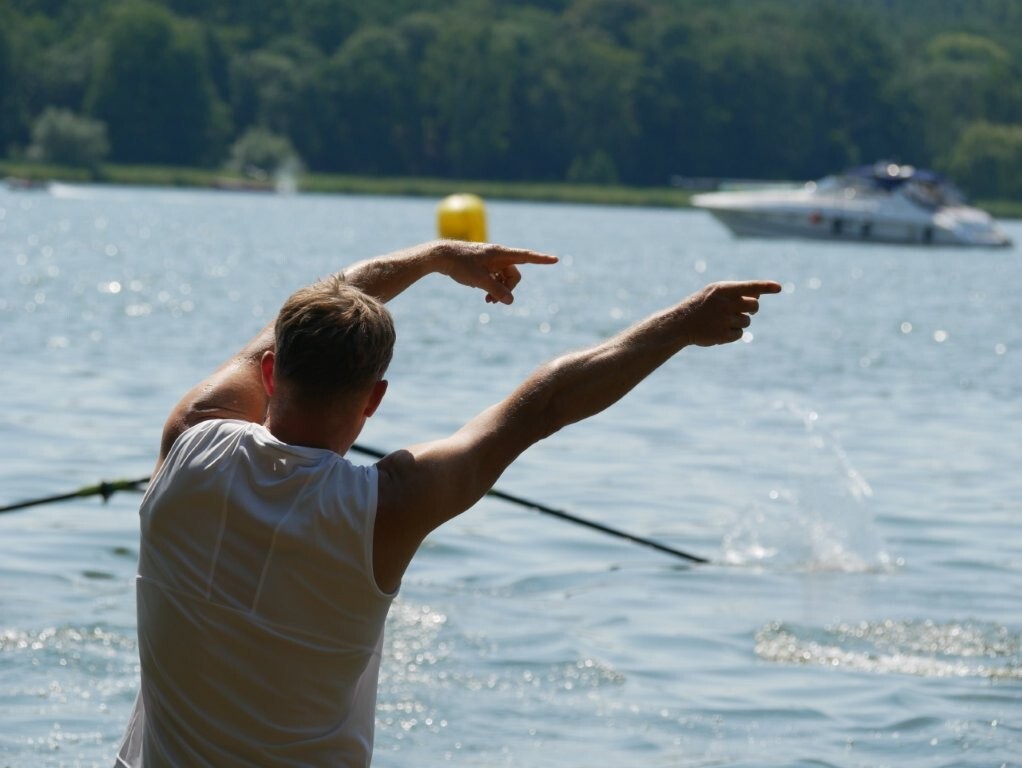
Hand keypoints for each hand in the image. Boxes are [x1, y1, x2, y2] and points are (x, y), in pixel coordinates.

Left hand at [435, 241, 557, 303]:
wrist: (440, 256)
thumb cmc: (459, 264)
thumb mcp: (479, 280)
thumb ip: (496, 290)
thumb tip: (510, 301)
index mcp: (500, 254)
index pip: (526, 256)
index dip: (541, 259)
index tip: (555, 260)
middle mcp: (498, 256)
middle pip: (514, 274)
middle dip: (508, 289)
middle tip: (493, 302)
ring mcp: (491, 260)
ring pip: (504, 278)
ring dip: (499, 291)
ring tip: (487, 302)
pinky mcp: (483, 265)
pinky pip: (495, 278)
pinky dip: (492, 287)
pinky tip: (482, 295)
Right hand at [678, 280, 781, 346]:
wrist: (680, 323)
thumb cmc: (700, 305)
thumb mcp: (714, 293)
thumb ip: (736, 293)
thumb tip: (758, 296)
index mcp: (723, 289)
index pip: (750, 286)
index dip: (766, 286)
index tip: (779, 288)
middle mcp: (725, 303)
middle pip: (754, 306)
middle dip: (752, 309)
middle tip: (742, 311)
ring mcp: (724, 320)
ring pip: (747, 321)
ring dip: (738, 322)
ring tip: (721, 321)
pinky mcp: (723, 335)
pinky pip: (739, 334)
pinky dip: (733, 333)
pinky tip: (719, 330)